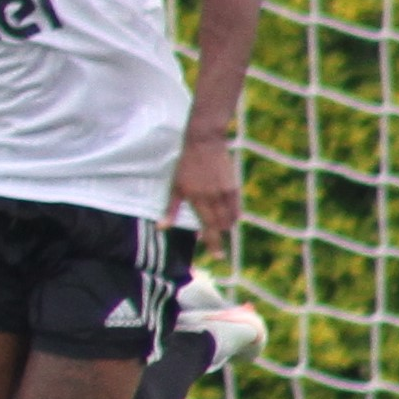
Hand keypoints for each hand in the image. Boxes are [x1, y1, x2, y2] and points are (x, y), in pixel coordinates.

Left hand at [169, 130, 241, 255]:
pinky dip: (234, 216)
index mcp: (197, 199)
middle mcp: (213, 197)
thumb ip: (170, 209)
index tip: (217, 256)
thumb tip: (161, 228)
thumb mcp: (175, 186)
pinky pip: (237, 207)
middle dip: (219, 238)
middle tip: (214, 246)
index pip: (208, 227)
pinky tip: (228, 218)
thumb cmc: (185, 164)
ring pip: (231, 218)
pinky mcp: (234, 185)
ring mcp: (225, 191)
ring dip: (225, 227)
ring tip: (219, 230)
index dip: (213, 243)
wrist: (204, 142)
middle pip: (221, 225)